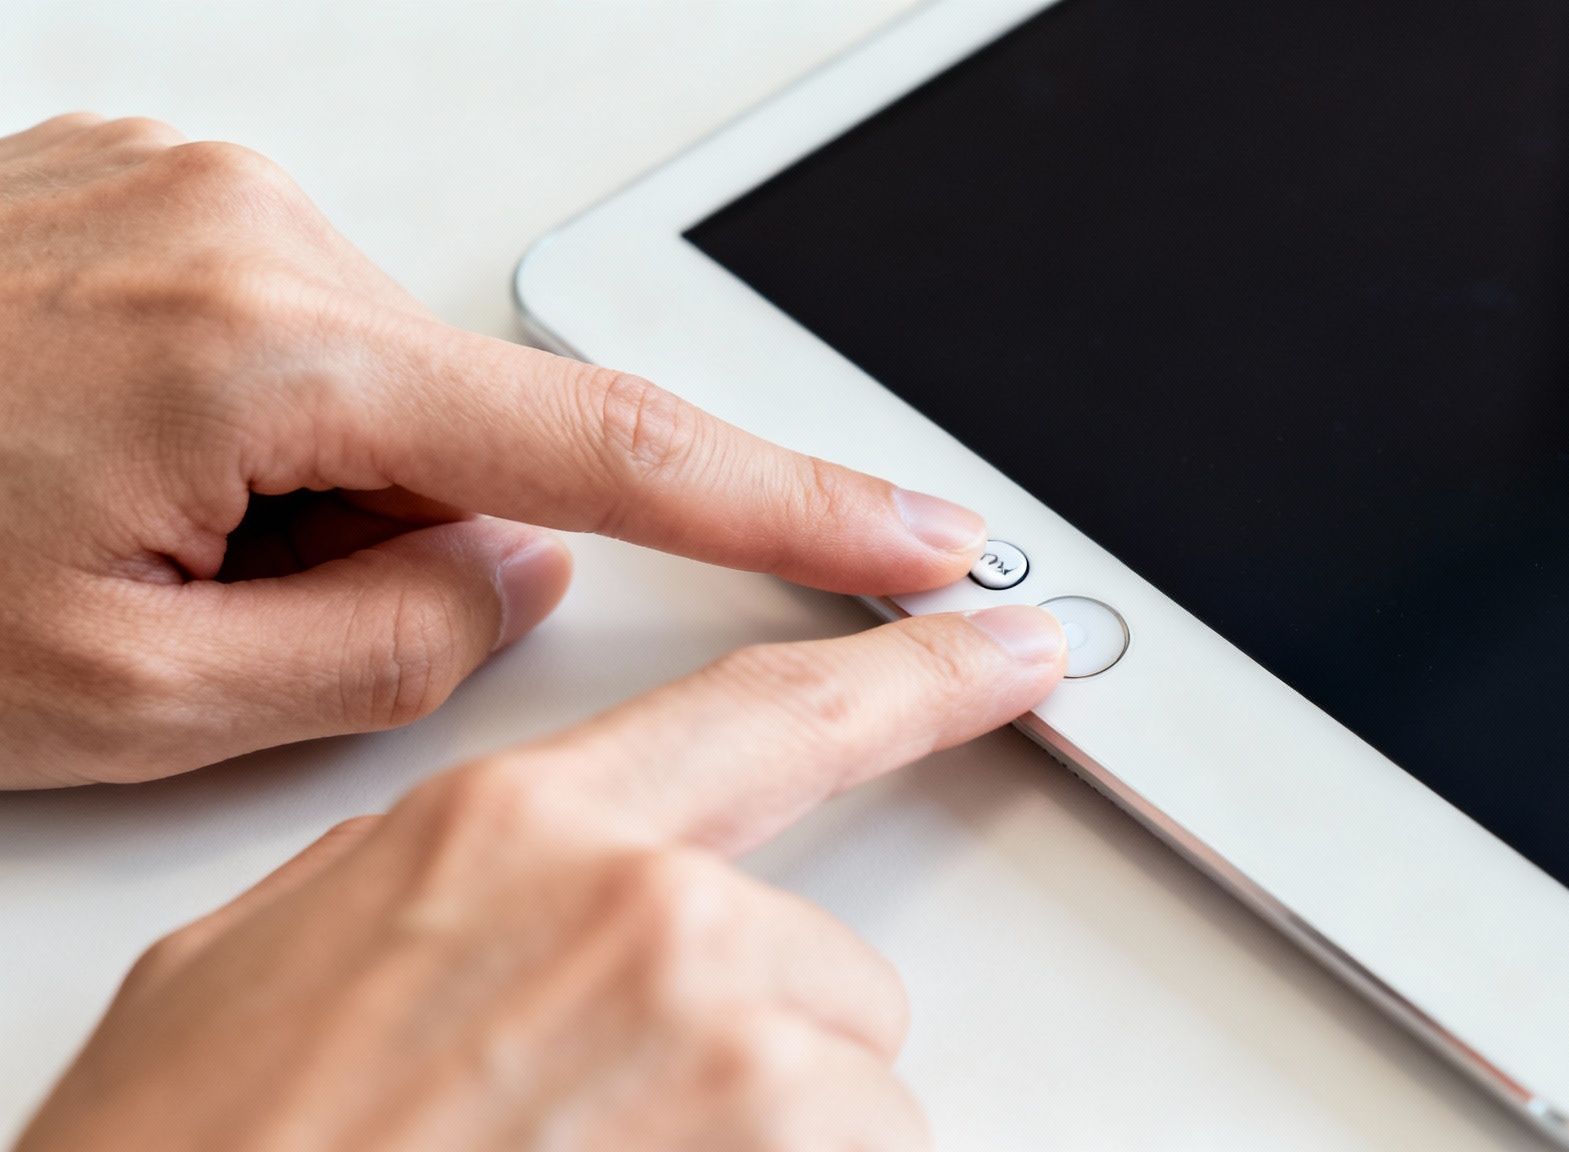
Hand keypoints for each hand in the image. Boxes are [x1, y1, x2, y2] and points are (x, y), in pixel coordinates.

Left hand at [0, 114, 989, 787]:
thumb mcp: (128, 702)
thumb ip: (390, 646)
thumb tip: (522, 567)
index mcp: (261, 346)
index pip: (612, 448)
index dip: (794, 505)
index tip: (920, 532)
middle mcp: (247, 222)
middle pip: (466, 429)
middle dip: (395, 538)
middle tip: (217, 600)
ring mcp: (193, 183)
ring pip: (374, 384)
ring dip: (309, 482)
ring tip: (125, 518)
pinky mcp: (151, 177)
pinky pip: (289, 325)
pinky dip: (251, 416)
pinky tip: (107, 447)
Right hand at [16, 606, 1066, 1151]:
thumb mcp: (269, 969)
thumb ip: (427, 885)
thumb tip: (499, 885)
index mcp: (511, 835)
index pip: (773, 713)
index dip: (914, 677)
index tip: (1008, 650)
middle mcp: (642, 916)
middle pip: (815, 960)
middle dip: (751, 1045)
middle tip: (600, 1121)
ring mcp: (723, 1051)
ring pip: (847, 1092)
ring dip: (758, 1149)